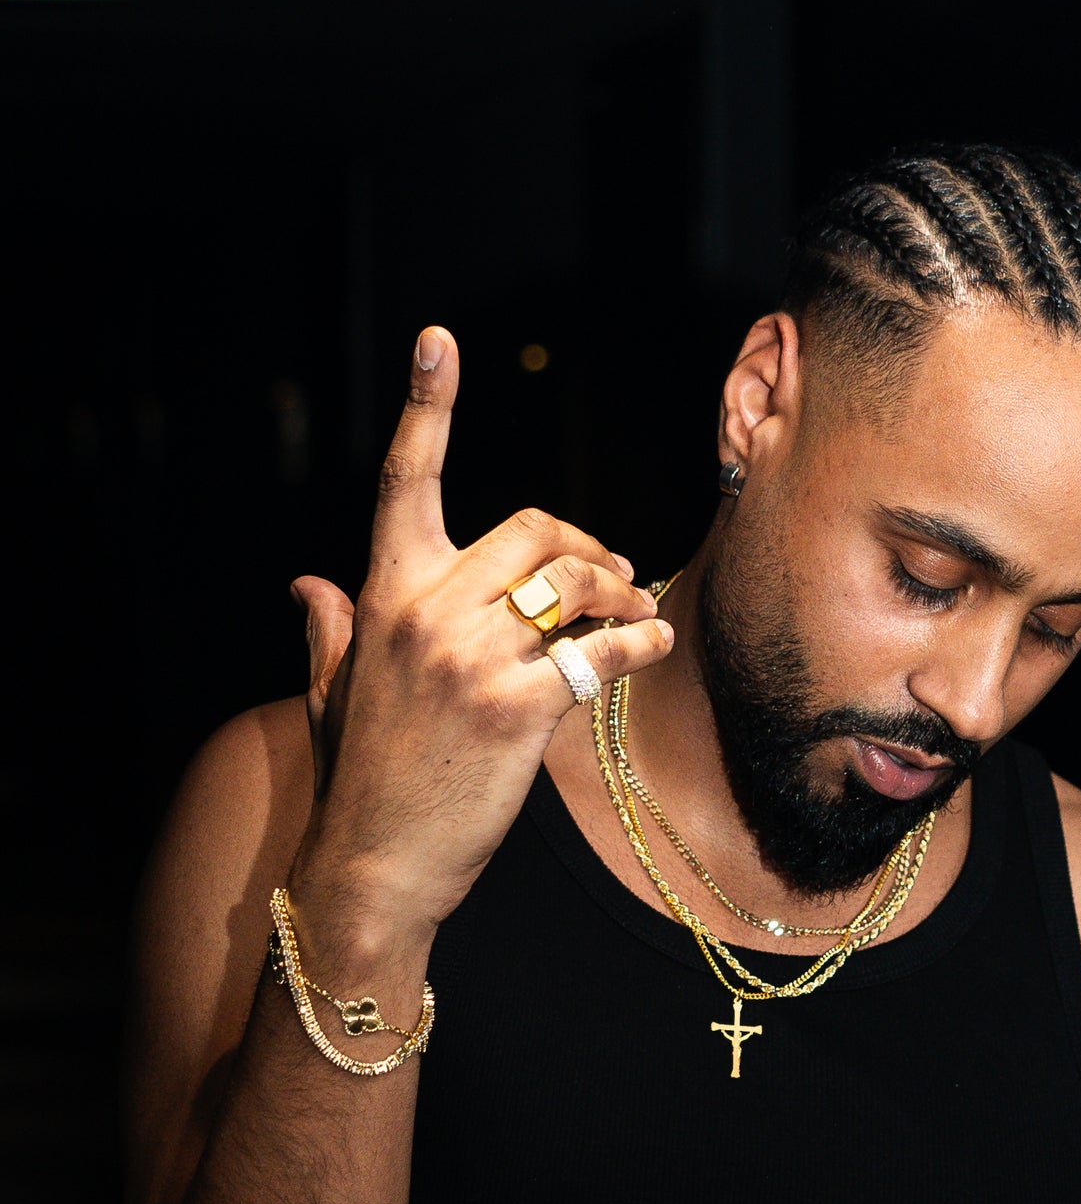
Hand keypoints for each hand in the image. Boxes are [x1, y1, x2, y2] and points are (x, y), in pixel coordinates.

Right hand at [287, 325, 670, 942]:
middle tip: (611, 569)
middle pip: (530, 529)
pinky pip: (603, 652)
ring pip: (575, 584)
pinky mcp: (520, 710)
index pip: (405, 482)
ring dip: (620, 589)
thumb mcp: (335, 692)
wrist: (379, 862)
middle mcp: (426, 614)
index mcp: (383, 596)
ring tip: (632, 607)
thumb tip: (306, 586)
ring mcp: (473, 661)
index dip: (426, 407)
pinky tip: (652, 645)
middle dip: (583, 541)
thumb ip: (333, 629)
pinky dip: (640, 641)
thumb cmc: (364, 774)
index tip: (440, 341)